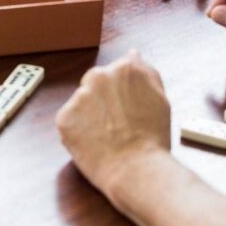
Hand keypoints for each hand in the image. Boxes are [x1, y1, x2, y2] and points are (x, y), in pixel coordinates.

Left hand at [56, 51, 170, 196]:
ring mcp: (79, 96)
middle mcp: (99, 76)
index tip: (127, 109)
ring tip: (108, 137)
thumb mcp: (160, 98)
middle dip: (103, 100)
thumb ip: (146, 72)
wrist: (137, 170)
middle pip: (96, 83)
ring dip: (90, 115)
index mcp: (125, 68)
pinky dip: (79, 131)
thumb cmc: (153, 139)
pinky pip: (70, 120)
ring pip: (82, 102)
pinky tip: (95, 143)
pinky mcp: (65, 117)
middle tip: (117, 124)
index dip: (123, 93)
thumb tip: (133, 54)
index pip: (117, 72)